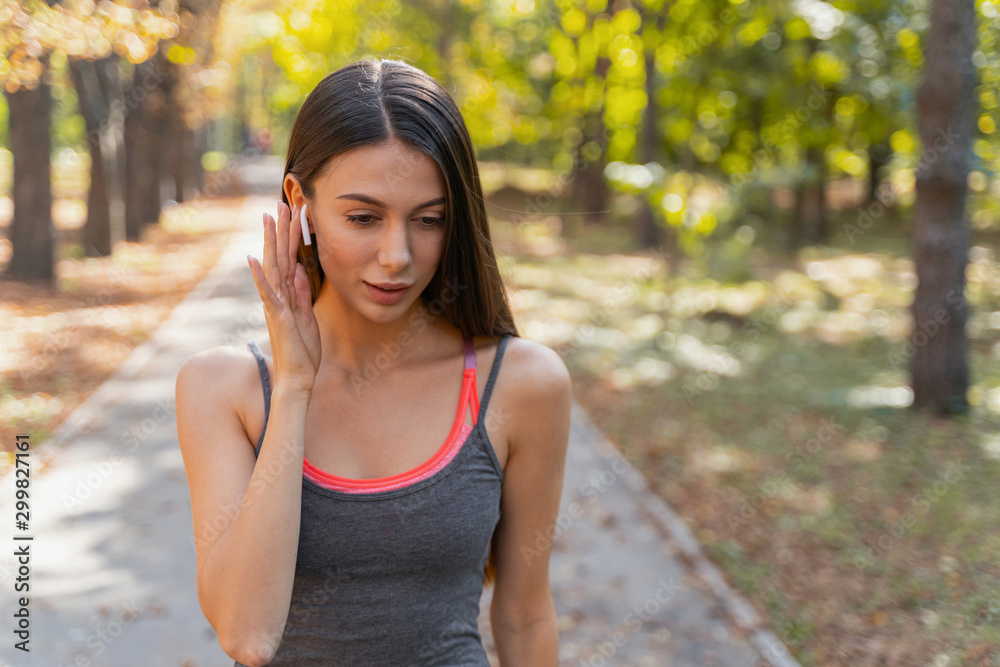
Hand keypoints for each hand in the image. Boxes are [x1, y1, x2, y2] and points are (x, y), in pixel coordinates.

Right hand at [247, 201, 321, 392]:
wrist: (298, 377)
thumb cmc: (303, 351)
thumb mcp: (308, 317)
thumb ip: (303, 295)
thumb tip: (302, 272)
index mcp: (288, 295)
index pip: (290, 259)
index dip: (292, 236)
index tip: (295, 213)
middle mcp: (278, 296)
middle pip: (279, 256)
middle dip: (281, 229)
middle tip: (282, 202)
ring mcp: (276, 305)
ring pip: (272, 268)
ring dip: (271, 242)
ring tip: (269, 218)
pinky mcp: (277, 317)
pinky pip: (267, 294)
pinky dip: (260, 277)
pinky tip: (252, 259)